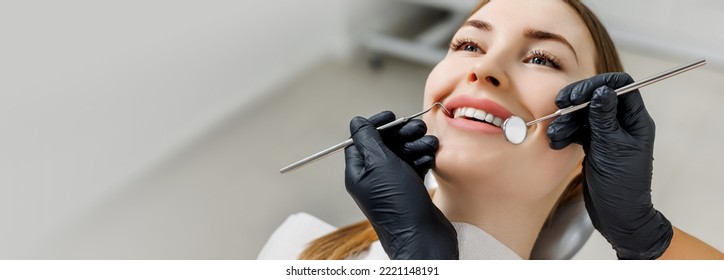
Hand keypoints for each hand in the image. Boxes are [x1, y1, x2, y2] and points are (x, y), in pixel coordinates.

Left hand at [344, 111, 457, 259]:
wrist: (423, 236)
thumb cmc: (399, 205)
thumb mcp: (379, 163)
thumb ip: (367, 139)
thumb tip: (357, 121)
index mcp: (358, 172)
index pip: (361, 139)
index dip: (376, 125)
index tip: (392, 117)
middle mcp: (373, 179)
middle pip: (384, 145)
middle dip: (402, 134)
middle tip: (417, 129)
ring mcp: (392, 185)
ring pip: (402, 154)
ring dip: (416, 145)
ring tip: (429, 144)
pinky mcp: (409, 190)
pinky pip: (414, 166)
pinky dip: (422, 158)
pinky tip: (430, 157)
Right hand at [547, 73, 672, 258]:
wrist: (617, 215)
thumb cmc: (622, 185)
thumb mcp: (610, 148)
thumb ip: (604, 118)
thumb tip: (602, 91)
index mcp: (635, 121)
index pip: (620, 87)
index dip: (596, 86)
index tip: (576, 96)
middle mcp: (622, 124)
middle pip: (598, 98)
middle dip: (577, 102)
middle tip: (559, 106)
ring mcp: (608, 134)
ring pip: (584, 114)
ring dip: (567, 121)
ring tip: (555, 134)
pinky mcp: (595, 145)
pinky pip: (578, 130)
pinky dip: (566, 133)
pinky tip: (557, 141)